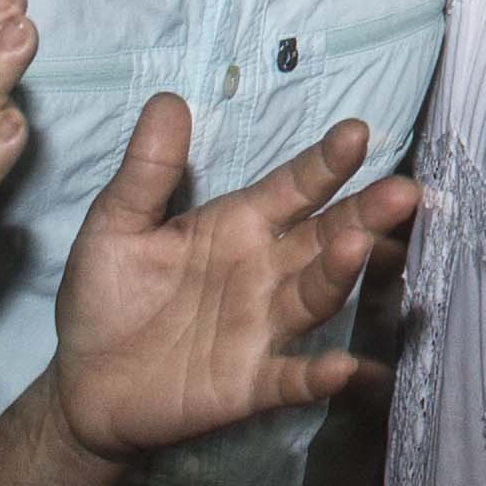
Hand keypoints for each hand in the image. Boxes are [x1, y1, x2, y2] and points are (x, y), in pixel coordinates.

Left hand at [48, 97, 416, 461]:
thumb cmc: (107, 297)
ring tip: (358, 248)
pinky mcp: (250, 383)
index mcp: (240, 226)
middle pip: (325, 236)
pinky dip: (320, 374)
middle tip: (402, 191)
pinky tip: (344, 367)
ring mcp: (264, 327)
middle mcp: (266, 271)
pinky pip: (292, 378)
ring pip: (315, 295)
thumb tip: (167, 99)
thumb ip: (147, 171)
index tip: (356, 133)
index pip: (293, 188)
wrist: (84, 386)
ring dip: (341, 273)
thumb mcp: (115, 226)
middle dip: (364, 213)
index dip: (325, 163)